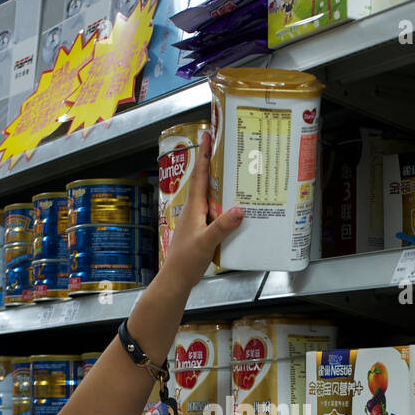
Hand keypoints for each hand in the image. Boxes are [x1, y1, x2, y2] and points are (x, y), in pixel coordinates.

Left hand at [162, 130, 242, 283]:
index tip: (208, 135)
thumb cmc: (186, 261)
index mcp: (194, 207)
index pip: (199, 174)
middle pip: (204, 180)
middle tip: (225, 146)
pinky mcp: (200, 228)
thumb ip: (222, 226)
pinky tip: (233, 205)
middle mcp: (194, 209)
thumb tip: (239, 210)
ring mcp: (196, 218)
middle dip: (213, 162)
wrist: (176, 279)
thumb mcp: (206, 242)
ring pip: (209, 194)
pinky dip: (223, 202)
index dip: (204, 154)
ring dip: (219, 182)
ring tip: (233, 171)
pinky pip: (213, 209)